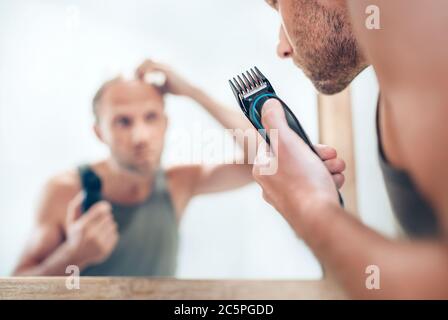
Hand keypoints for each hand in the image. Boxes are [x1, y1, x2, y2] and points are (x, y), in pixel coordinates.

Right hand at [64, 193, 118, 267]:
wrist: (75, 256)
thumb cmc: (74, 234)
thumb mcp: (71, 221)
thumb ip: (75, 206)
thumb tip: (84, 193)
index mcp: (83, 226)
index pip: (101, 210)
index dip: (105, 206)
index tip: (106, 207)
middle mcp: (92, 235)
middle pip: (108, 217)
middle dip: (105, 216)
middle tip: (101, 219)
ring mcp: (100, 243)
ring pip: (113, 225)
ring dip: (108, 225)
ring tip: (100, 229)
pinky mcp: (106, 249)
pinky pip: (115, 234)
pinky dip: (111, 233)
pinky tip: (103, 237)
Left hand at [135, 59, 197, 96]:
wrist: (188, 90)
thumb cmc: (178, 90)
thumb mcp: (163, 89)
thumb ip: (155, 87)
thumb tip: (147, 90)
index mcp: (163, 67)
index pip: (148, 63)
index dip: (141, 68)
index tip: (137, 78)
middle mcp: (164, 64)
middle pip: (147, 59)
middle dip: (139, 67)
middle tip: (135, 77)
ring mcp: (165, 66)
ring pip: (149, 62)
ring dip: (142, 69)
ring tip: (139, 78)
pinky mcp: (166, 70)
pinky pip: (153, 67)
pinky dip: (147, 72)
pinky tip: (145, 81)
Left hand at [252, 99, 344, 234]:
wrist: (319, 219)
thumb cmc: (301, 181)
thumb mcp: (286, 142)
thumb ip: (275, 120)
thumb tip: (267, 104)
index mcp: (263, 167)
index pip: (273, 141)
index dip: (291, 135)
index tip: (303, 136)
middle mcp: (272, 182)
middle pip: (296, 155)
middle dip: (317, 152)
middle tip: (330, 154)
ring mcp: (287, 195)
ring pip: (309, 169)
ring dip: (326, 165)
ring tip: (335, 169)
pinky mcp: (303, 204)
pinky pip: (315, 185)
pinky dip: (327, 180)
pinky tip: (334, 182)